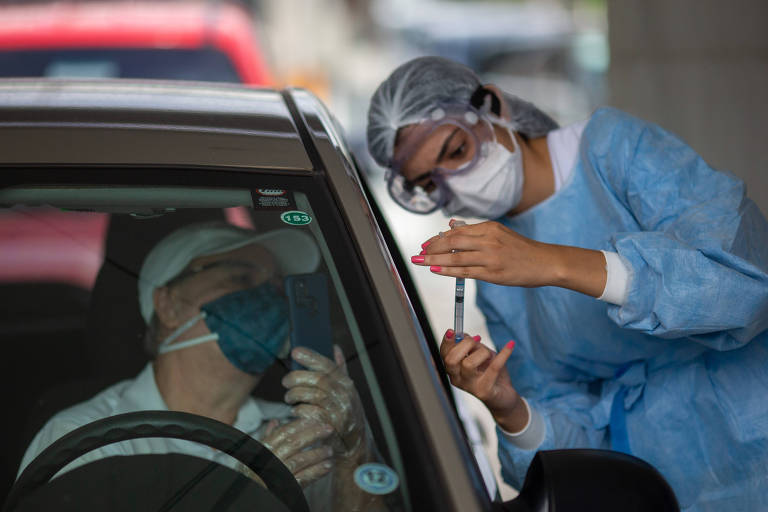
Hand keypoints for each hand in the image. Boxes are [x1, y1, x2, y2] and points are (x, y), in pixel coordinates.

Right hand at [261, 417, 334, 486]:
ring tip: (330, 450)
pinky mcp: (286, 488)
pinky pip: (304, 478)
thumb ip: (267, 439)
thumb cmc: (256, 473)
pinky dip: (317, 471)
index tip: (315, 419)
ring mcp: (279, 474)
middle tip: (329, 429)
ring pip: (300, 460)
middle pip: (294, 443)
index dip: (300, 425)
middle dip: (313, 434)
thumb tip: (275, 421)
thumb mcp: (257, 455)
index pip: (283, 433)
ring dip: (317, 453)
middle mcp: (271, 460)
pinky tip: (328, 466)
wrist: (252, 496)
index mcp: (264, 450)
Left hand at [282, 345, 365, 460]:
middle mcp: (345, 396)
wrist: (355, 443)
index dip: (311, 357)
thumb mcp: (346, 390)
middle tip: (286, 381)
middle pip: (317, 380)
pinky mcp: (331, 427)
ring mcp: (339, 412)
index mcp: (346, 384)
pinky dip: (299, 411)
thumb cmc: (346, 412)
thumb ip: (340, 370)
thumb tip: (335, 347)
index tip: (295, 352)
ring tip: (289, 398)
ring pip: (312, 396)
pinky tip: (295, 411)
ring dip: (295, 395)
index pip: (328, 365)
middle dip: (297, 378)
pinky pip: (310, 414)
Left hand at [412, 220, 606, 296]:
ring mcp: (490, 256)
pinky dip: (448, 270)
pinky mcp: (494, 273)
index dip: (437, 238)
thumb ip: (475, 232)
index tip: (425, 244)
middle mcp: (488, 240)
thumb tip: (451, 226)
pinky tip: (436, 270)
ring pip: (456, 257)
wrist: (546, 262)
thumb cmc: (521, 250)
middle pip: (452, 242)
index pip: (456, 231)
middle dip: (431, 248)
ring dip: (434, 259)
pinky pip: (466, 271)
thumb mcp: (499, 234)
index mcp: (489, 228)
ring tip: (420, 262)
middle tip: (417, 254)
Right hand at [440, 329, 527, 432]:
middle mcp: (458, 380)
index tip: (452, 331)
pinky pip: (494, 368)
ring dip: (482, 352)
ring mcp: (470, 387)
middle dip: (464, 345)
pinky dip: (503, 353)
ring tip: (490, 355)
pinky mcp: (485, 391)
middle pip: (451, 359)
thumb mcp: (481, 355)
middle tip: (477, 341)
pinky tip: (510, 344)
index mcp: (454, 370)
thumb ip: (472, 346)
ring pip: (469, 363)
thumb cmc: (491, 374)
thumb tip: (463, 335)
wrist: (504, 397)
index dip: (447, 342)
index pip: (444, 355)